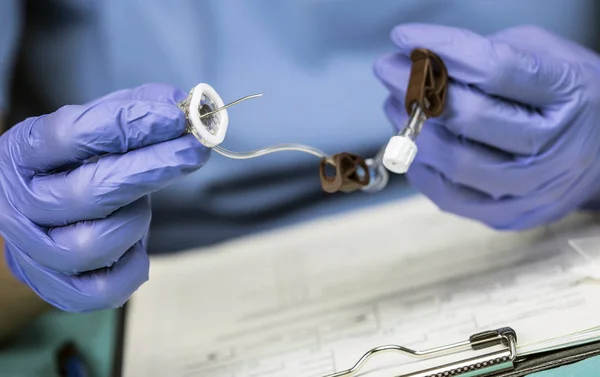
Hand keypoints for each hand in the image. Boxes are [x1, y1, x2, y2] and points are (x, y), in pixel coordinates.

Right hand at [0, 83, 209, 311]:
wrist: (45, 221)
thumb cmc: (79, 166)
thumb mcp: (97, 128)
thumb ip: (137, 109)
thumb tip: (187, 104)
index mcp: (21, 155)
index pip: (70, 135)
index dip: (127, 123)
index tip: (176, 117)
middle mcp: (17, 205)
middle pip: (88, 192)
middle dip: (151, 169)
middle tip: (193, 151)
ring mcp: (34, 253)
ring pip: (95, 243)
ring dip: (136, 220)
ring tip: (142, 204)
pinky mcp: (58, 290)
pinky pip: (105, 289)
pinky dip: (133, 266)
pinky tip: (136, 244)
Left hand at [374, 24, 599, 229]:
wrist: (598, 154)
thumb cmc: (559, 96)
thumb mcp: (540, 55)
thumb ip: (486, 53)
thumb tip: (419, 60)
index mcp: (567, 91)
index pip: (496, 68)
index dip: (442, 50)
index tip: (404, 37)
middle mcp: (554, 144)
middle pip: (470, 117)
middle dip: (416, 88)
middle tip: (389, 70)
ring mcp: (533, 187)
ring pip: (456, 162)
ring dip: (412, 130)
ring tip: (395, 106)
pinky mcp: (510, 215)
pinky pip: (450, 196)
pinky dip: (421, 168)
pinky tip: (412, 143)